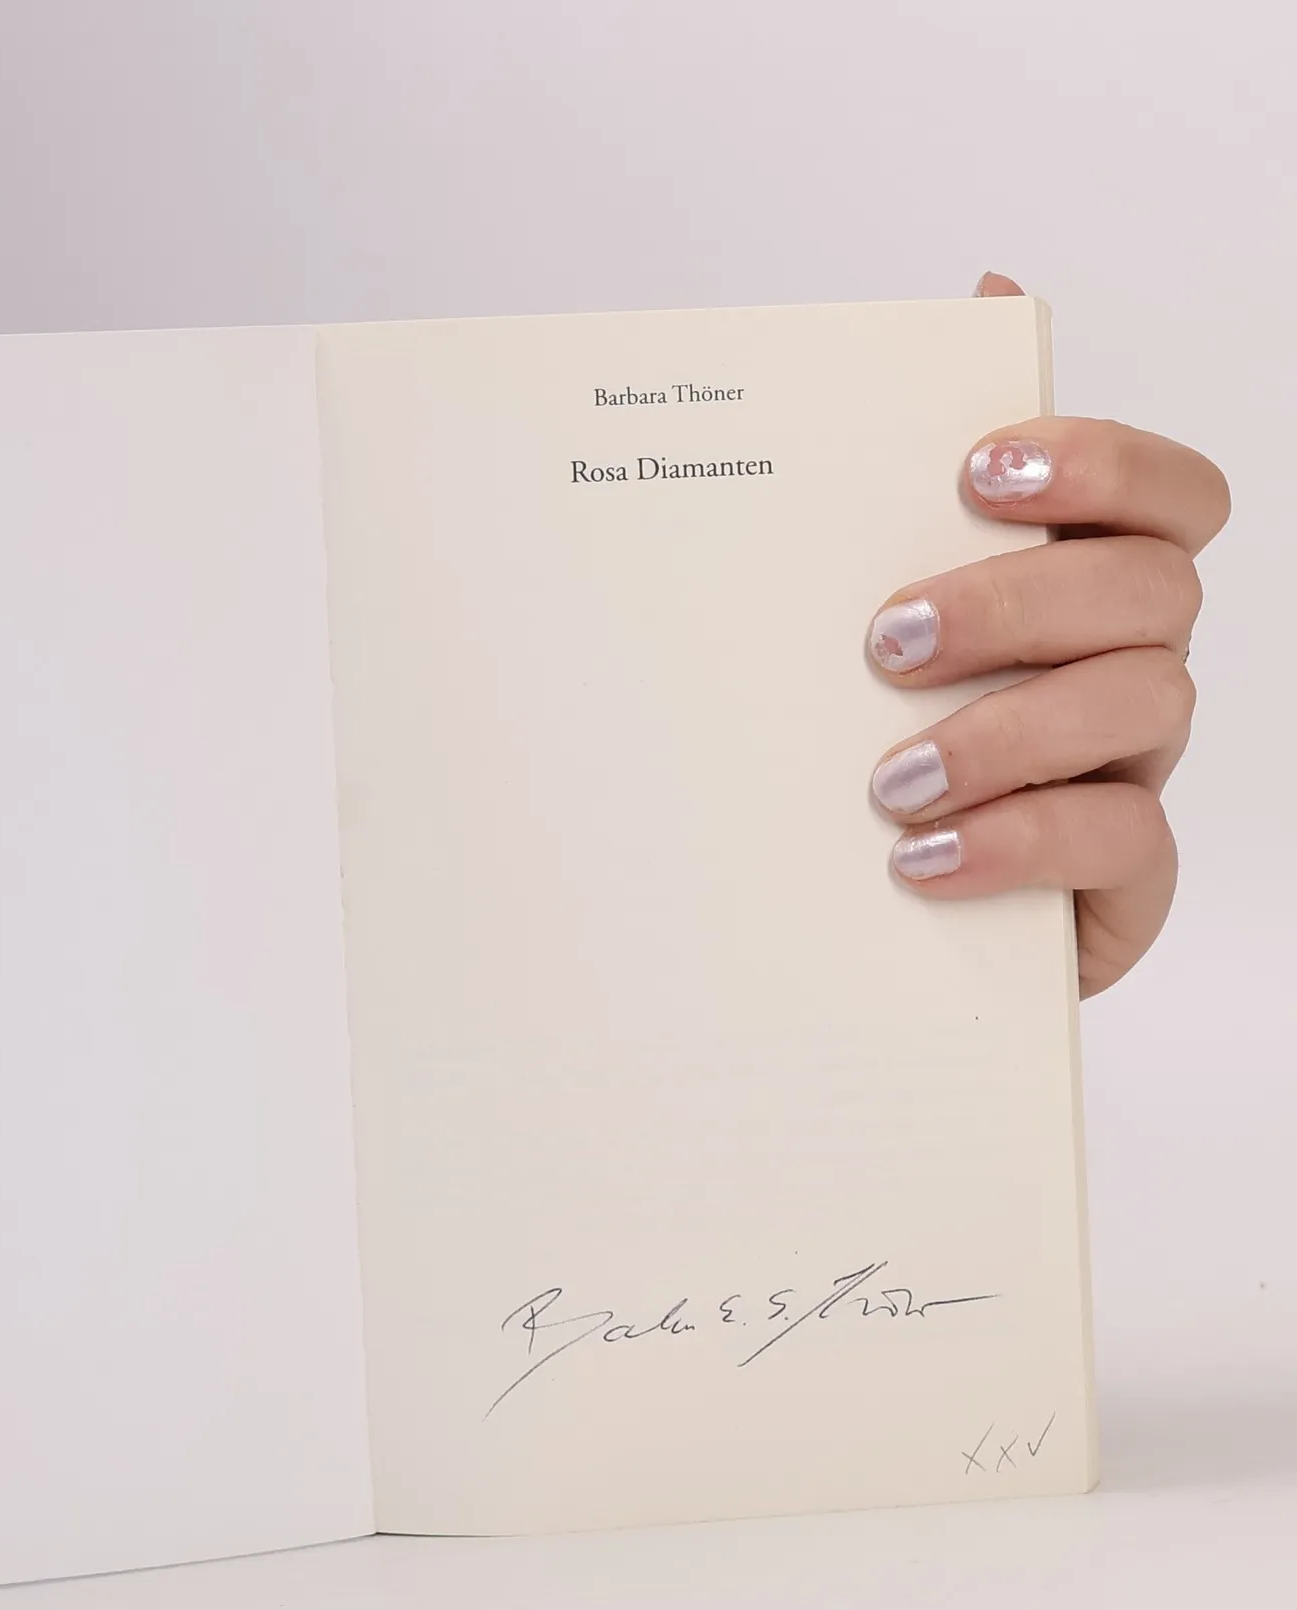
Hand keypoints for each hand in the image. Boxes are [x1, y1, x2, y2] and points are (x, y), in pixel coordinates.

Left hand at [867, 271, 1228, 995]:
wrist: (852, 907)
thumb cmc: (875, 731)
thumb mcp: (867, 605)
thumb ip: (921, 473)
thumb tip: (990, 291)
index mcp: (1086, 588)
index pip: (1167, 493)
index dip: (1101, 462)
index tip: (982, 471)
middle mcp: (1129, 666)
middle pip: (1154, 589)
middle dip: (1018, 602)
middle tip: (887, 641)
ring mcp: (1134, 768)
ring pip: (1146, 707)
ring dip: (1009, 731)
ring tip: (888, 780)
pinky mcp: (1122, 876)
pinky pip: (1124, 841)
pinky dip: (1021, 840)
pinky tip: (921, 857)